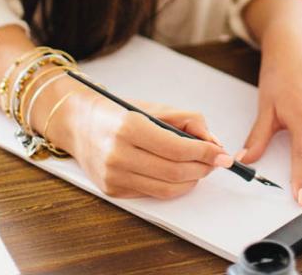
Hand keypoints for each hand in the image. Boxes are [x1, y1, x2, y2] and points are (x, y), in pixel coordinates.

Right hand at [48, 86, 232, 199]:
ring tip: (201, 169)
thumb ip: (186, 121)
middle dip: (202, 168)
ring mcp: (113, 176)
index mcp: (129, 127)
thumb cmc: (119, 112)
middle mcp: (118, 154)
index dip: (205, 153)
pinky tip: (178, 175)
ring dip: (191, 181)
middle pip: (174, 172)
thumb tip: (214, 142)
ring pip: (166, 189)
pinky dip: (172, 186)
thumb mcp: (153, 107)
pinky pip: (152, 194)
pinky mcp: (112, 191)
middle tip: (216, 161)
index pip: (177, 148)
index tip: (222, 154)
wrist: (79, 124)